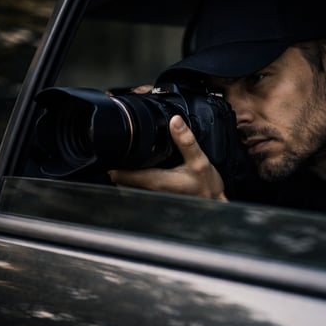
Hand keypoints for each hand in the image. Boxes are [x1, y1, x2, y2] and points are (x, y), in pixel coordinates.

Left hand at [107, 115, 227, 201]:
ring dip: (126, 173)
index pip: (120, 175)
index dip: (113, 162)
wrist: (213, 204)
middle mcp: (149, 192)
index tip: (113, 151)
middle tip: (120, 151)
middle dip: (119, 166)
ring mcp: (150, 197)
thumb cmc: (206, 187)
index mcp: (155, 182)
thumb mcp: (200, 161)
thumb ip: (186, 141)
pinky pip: (136, 189)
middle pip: (119, 180)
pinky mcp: (154, 199)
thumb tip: (175, 121)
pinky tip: (142, 170)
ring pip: (126, 185)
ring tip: (129, 159)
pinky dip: (134, 179)